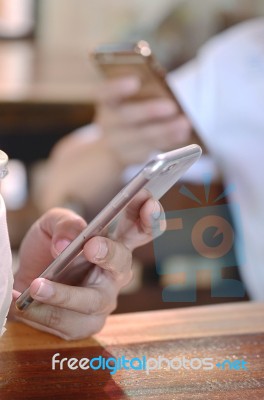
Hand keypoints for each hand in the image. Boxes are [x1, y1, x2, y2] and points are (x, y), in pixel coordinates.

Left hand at [12, 191, 163, 339]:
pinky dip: (42, 312)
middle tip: (92, 246)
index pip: (139, 230)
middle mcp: (115, 272)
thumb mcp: (51, 225)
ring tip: (38, 284)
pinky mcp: (86, 324)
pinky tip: (23, 302)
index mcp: (115, 243)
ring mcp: (103, 300)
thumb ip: (63, 224)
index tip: (148, 200)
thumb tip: (67, 244)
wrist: (27, 279)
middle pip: (122, 263)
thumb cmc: (48, 249)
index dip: (149, 217)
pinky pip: (68, 322)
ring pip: (93, 300)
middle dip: (109, 254)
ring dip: (65, 294)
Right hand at [94, 76, 191, 165]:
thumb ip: (145, 92)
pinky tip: (182, 134)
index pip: (106, 92)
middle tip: (171, 106)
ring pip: (142, 136)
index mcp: (107, 102)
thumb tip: (168, 90)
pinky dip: (168, 141)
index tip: (134, 82)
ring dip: (165, 130)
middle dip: (149, 111)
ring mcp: (118, 142)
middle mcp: (109, 122)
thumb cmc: (128, 112)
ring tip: (185, 123)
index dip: (118, 88)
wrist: (113, 146)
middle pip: (126, 116)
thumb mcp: (130, 99)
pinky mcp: (131, 156)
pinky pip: (151, 149)